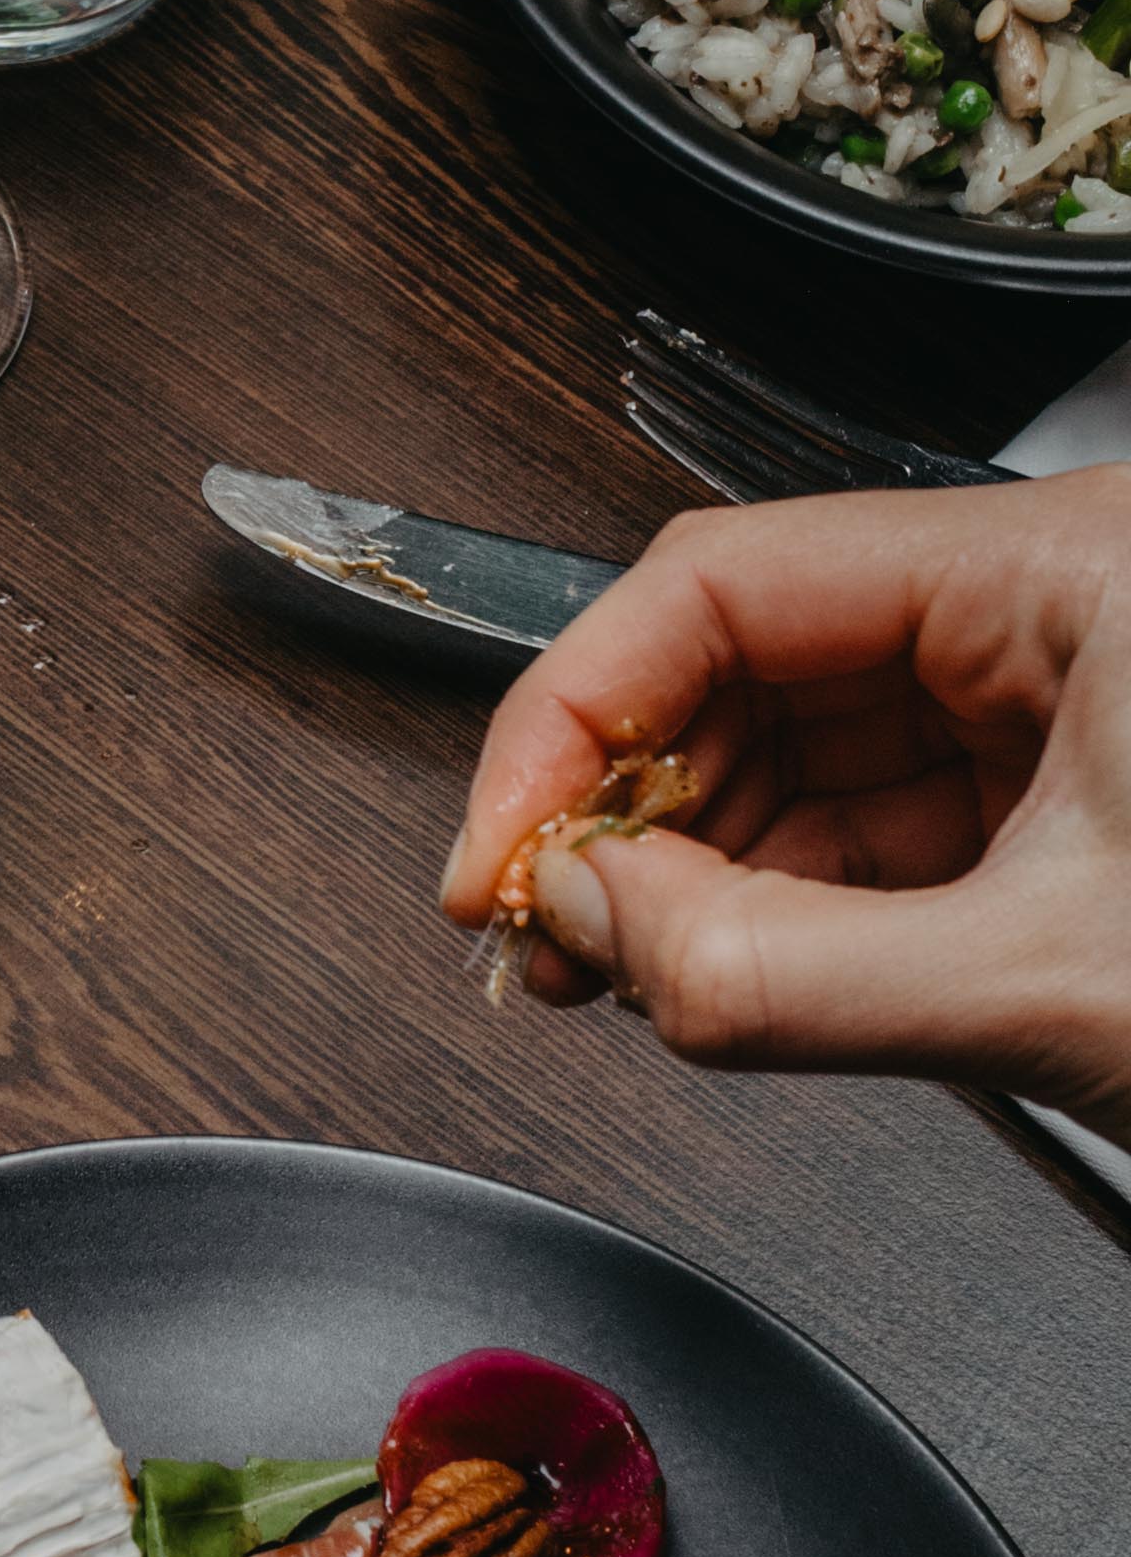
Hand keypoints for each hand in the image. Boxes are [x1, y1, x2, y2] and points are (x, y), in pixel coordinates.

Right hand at [438, 471, 1130, 1108]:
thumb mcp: (1049, 985)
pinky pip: (866, 831)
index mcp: (1057, 571)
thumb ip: (788, 967)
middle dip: (622, 804)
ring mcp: (1047, 708)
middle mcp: (1041, 611)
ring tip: (610, 959)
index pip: (729, 580)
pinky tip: (707, 961)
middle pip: (745, 665)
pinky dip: (772, 905)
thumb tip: (595, 922)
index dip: (575, 712)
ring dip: (684, 867)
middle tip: (539, 919)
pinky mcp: (1053, 806)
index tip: (500, 841)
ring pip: (793, 756)